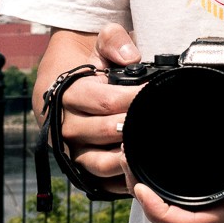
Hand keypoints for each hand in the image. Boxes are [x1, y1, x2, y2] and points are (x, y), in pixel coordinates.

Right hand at [52, 24, 144, 195]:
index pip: (103, 100)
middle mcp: (64, 124)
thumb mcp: (99, 40)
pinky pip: (99, 182)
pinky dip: (120, 182)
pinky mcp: (78, 166)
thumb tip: (132, 57)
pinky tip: (141, 175)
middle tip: (159, 122)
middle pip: (103, 132)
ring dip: (126, 159)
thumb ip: (115, 40)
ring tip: (151, 149)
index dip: (132, 100)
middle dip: (133, 127)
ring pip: (98, 162)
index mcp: (66, 93)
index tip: (153, 95)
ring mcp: (70, 149)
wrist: (66, 77)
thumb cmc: (89, 60)